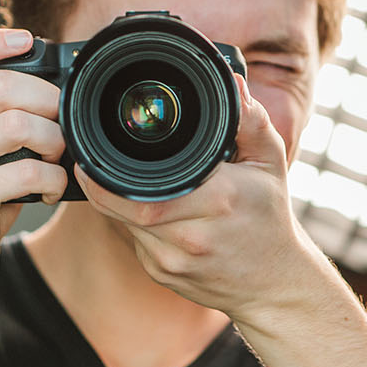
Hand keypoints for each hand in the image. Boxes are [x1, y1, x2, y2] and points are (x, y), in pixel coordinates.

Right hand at [0, 28, 68, 289]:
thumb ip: (0, 124)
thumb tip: (59, 96)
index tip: (26, 40)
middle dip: (45, 97)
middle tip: (62, 119)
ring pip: (15, 125)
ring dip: (53, 139)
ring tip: (58, 157)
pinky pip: (25, 173)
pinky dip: (52, 180)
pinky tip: (51, 190)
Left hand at [80, 75, 338, 324]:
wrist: (275, 284)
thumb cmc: (270, 218)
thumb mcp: (270, 162)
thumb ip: (250, 120)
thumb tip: (232, 82)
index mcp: (219, 202)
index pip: (148, 192)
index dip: (109, 175)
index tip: (94, 152)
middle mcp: (193, 237)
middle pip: (125, 210)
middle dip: (103, 184)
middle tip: (91, 159)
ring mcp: (173, 261)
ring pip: (122, 225)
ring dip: (115, 200)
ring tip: (115, 176)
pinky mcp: (161, 274)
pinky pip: (131, 240)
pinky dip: (128, 220)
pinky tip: (142, 204)